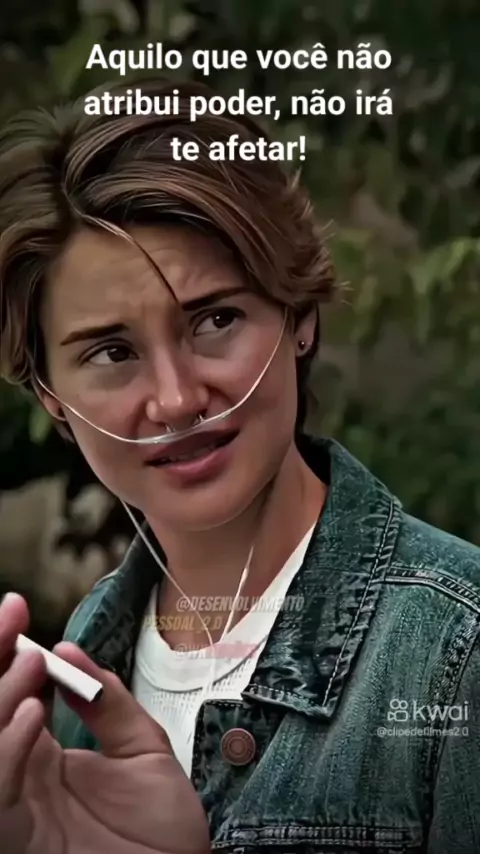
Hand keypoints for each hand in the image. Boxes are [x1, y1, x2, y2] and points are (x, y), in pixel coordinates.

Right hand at [0, 593, 210, 853]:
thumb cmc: (162, 828)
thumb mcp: (140, 747)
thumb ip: (105, 702)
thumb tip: (68, 653)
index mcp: (41, 754)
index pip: (11, 693)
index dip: (6, 649)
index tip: (16, 608)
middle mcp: (18, 776)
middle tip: (13, 619)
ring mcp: (14, 808)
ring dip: (0, 696)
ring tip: (31, 663)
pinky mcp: (16, 837)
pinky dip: (7, 747)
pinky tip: (32, 713)